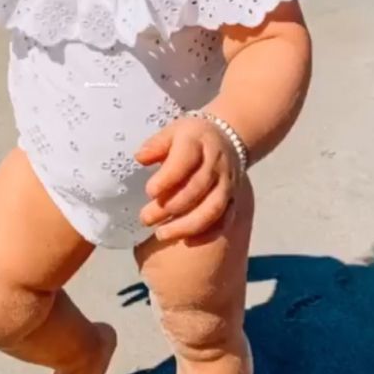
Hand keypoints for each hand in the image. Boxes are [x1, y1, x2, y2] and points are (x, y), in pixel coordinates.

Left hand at [135, 115, 242, 241]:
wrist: (229, 139)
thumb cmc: (192, 139)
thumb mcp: (172, 132)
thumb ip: (156, 145)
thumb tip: (140, 157)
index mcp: (199, 143)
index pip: (185, 160)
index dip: (168, 178)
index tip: (149, 191)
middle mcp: (216, 164)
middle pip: (197, 188)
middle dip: (170, 206)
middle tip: (145, 218)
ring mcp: (227, 183)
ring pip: (212, 208)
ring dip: (187, 225)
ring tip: (161, 234)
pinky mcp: (233, 199)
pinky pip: (225, 219)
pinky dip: (208, 233)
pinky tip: (187, 241)